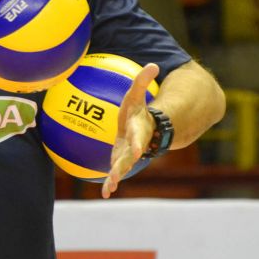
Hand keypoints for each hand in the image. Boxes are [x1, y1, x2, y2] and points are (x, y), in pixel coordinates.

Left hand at [102, 62, 159, 198]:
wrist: (145, 128)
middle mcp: (135, 144)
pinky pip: (115, 173)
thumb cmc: (137, 110)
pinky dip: (111, 183)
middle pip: (130, 156)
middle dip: (125, 164)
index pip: (139, 136)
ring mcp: (129, 155)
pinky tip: (105, 194)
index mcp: (139, 129)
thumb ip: (143, 80)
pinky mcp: (121, 160)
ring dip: (116, 177)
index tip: (139, 150)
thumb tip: (153, 64)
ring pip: (123, 167)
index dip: (138, 142)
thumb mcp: (137, 94)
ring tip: (110, 188)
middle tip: (118, 175)